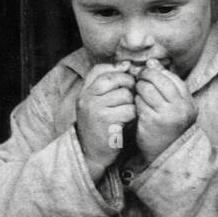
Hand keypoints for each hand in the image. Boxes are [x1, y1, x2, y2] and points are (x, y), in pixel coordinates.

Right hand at [75, 62, 136, 180]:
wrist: (90, 153)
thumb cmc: (97, 124)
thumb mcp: (94, 101)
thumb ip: (106, 82)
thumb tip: (127, 64)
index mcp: (84, 92)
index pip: (100, 70)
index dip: (117, 70)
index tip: (127, 75)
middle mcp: (88, 99)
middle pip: (116, 79)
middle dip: (129, 85)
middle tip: (131, 95)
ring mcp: (96, 110)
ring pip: (125, 95)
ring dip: (132, 102)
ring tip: (128, 110)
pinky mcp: (108, 123)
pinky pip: (129, 110)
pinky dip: (133, 115)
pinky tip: (129, 120)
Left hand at [134, 58, 197, 162]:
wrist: (168, 155)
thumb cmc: (171, 126)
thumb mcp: (176, 105)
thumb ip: (167, 84)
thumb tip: (151, 62)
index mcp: (188, 102)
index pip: (171, 77)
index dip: (157, 71)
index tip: (149, 72)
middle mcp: (179, 108)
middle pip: (157, 79)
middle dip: (145, 76)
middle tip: (140, 78)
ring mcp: (165, 115)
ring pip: (146, 89)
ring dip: (139, 88)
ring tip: (139, 92)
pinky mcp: (150, 121)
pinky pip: (139, 102)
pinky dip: (136, 101)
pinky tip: (137, 105)